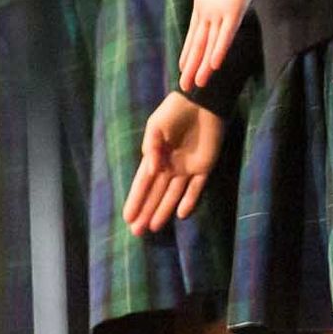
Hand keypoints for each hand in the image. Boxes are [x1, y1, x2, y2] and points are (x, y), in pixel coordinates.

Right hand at [124, 92, 222, 233]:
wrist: (202, 101)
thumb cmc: (175, 111)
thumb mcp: (156, 126)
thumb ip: (152, 148)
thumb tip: (151, 171)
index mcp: (156, 156)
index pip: (143, 183)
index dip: (135, 200)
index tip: (127, 218)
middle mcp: (170, 166)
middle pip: (156, 193)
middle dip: (146, 211)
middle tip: (137, 232)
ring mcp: (187, 168)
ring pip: (174, 194)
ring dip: (164, 210)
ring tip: (154, 227)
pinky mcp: (205, 166)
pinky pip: (197, 187)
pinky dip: (190, 199)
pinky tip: (181, 213)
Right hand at [173, 0, 276, 89]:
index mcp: (206, 0)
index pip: (195, 31)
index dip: (188, 49)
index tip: (182, 66)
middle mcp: (215, 10)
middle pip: (201, 44)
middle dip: (192, 66)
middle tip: (185, 88)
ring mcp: (225, 10)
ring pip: (212, 44)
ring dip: (204, 66)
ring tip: (197, 86)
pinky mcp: (236, 7)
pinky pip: (226, 33)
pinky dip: (219, 49)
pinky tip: (214, 66)